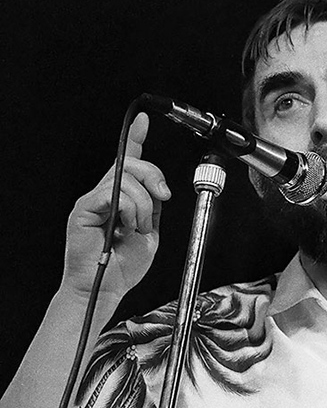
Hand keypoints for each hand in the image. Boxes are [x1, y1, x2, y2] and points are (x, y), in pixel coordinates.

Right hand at [61, 113, 170, 299]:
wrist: (107, 286)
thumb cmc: (124, 263)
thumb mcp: (151, 229)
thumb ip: (153, 205)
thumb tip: (159, 187)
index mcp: (123, 195)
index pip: (128, 160)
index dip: (136, 138)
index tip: (143, 121)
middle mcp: (106, 193)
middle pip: (132, 164)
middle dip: (155, 177)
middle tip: (162, 198)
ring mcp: (93, 199)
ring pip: (127, 179)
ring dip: (144, 206)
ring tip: (137, 228)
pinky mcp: (83, 209)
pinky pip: (113, 194)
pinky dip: (129, 210)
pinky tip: (126, 227)